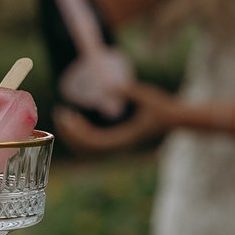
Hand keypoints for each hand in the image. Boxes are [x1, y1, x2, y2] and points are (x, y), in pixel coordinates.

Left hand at [54, 82, 180, 154]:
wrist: (175, 118)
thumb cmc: (163, 106)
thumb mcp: (147, 95)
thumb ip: (128, 91)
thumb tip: (110, 87)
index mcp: (125, 138)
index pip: (94, 141)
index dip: (77, 132)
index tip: (66, 115)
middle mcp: (119, 145)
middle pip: (87, 147)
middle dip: (70, 133)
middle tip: (59, 113)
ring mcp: (117, 144)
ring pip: (88, 148)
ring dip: (74, 134)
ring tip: (64, 115)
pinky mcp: (117, 140)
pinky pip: (93, 142)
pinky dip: (81, 134)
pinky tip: (75, 119)